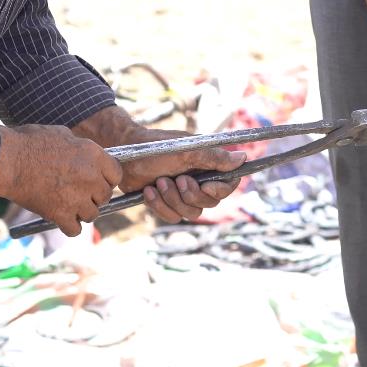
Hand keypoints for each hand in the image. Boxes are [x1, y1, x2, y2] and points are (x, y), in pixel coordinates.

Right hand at [0, 124, 122, 235]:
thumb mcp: (61, 134)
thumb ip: (79, 147)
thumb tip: (85, 155)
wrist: (6, 160)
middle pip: (105, 196)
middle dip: (94, 195)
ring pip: (92, 214)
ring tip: (67, 204)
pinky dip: (69, 226)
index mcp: (93, 155)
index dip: (107, 178)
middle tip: (78, 193)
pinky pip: (75, 229)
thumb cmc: (29, 142)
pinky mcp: (61, 214)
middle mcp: (90, 178)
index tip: (97, 180)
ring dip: (82, 211)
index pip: (116, 174)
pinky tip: (60, 218)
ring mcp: (77, 198)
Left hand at [116, 127, 244, 222]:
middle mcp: (199, 180)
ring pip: (191, 212)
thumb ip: (214, 157)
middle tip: (177, 180)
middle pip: (210, 202)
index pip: (228, 184)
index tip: (205, 186)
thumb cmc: (155, 149)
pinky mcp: (168, 204)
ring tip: (158, 183)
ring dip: (172, 199)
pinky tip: (148, 191)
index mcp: (207, 165)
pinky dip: (159, 205)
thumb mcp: (185, 152)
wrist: (123, 157)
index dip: (220, 190)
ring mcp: (183, 194)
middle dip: (191, 195)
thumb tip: (243, 158)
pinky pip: (173, 217)